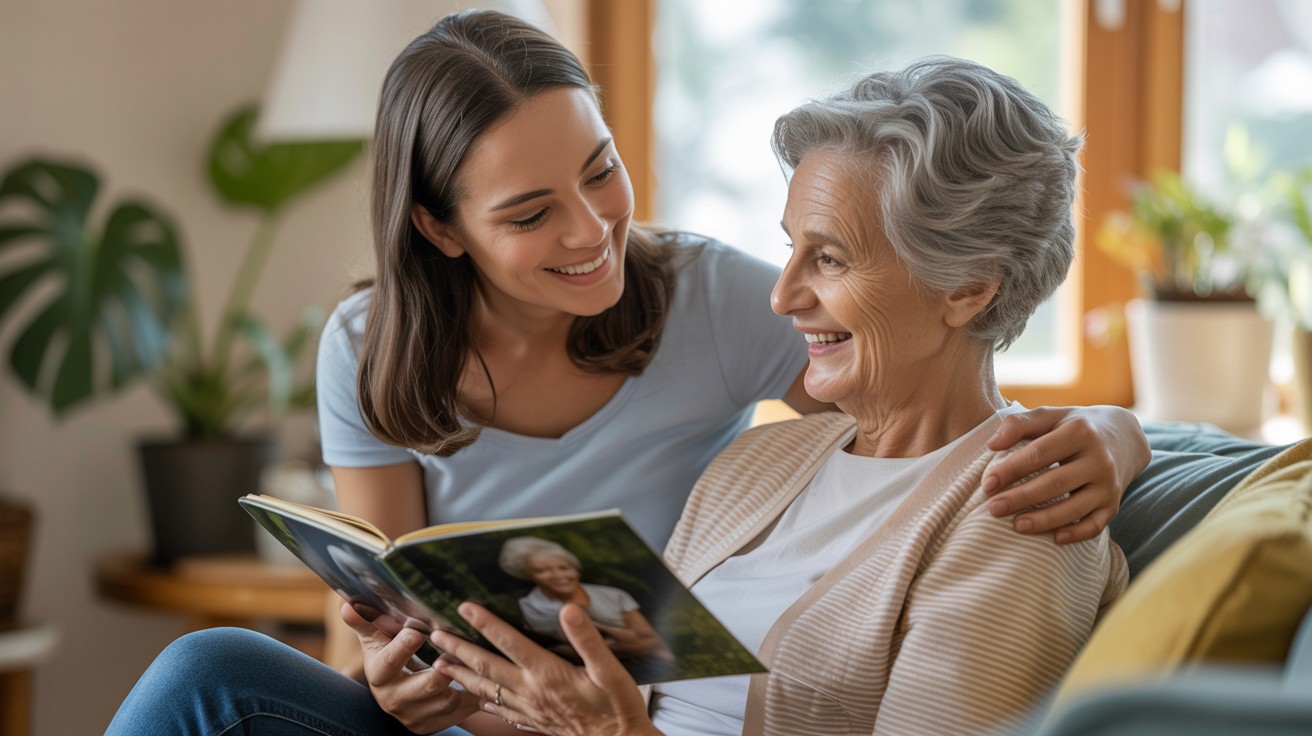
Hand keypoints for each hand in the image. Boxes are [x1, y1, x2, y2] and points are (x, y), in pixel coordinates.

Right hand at [341, 602, 478, 732]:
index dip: (402, 648)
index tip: (417, 632)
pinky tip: (482, 680)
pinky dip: (472, 696)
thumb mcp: (377, 638)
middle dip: (445, 668)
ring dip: (464, 680)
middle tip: (459, 650)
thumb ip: (365, 621)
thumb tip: (347, 605)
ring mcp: (413, 716)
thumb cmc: (389, 654)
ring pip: (447, 700)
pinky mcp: (431, 725)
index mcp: (379, 674)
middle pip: (427, 685)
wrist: (399, 691)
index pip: (388, 662)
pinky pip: (460, 712)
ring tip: (476, 661)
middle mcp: (393, 699)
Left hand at [433, 602, 660, 735]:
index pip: (509, 642)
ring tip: (441, 665)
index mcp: (547, 673)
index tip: (465, 606)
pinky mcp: (535, 721)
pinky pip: (503, 711)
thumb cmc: (617, 706)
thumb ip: (586, 639)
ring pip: (488, 690)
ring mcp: (531, 708)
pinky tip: (478, 699)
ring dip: (462, 676)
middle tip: (435, 636)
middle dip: (459, 649)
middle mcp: (532, 691)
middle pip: (487, 667)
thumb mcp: (610, 669)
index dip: (486, 623)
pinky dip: (486, 702)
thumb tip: (569, 610)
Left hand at [984, 405, 1147, 543]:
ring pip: (1075, 508)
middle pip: (1055, 483)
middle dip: (1022, 498)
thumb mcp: (1050, 416)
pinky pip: (1096, 525)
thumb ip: (1019, 424)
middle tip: (993, 508)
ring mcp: (1109, 484)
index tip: (987, 484)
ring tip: (1016, 525)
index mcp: (1079, 432)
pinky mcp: (1113, 504)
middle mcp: (1098, 459)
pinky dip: (1076, 534)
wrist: (1123, 437)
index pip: (1039, 453)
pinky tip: (1054, 538)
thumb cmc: (1073, 426)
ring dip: (1044, 520)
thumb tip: (992, 445)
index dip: (1011, 469)